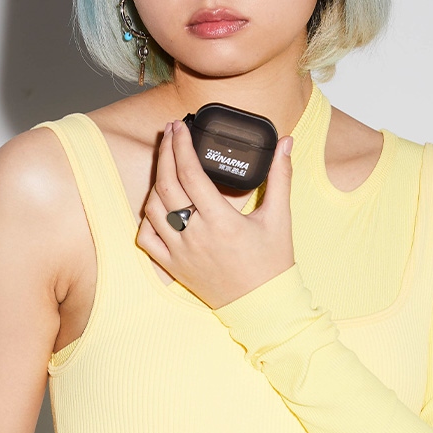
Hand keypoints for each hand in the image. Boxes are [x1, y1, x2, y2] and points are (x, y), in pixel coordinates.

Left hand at [137, 119, 294, 308]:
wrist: (263, 305)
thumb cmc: (272, 261)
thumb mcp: (280, 216)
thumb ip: (280, 176)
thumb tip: (286, 143)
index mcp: (221, 221)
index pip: (191, 173)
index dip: (181, 146)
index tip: (179, 127)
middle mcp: (195, 235)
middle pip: (167, 185)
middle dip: (165, 153)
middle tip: (169, 133)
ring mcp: (180, 253)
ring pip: (153, 209)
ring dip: (156, 181)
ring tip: (166, 163)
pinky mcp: (173, 267)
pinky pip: (147, 239)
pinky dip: (147, 218)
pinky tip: (157, 204)